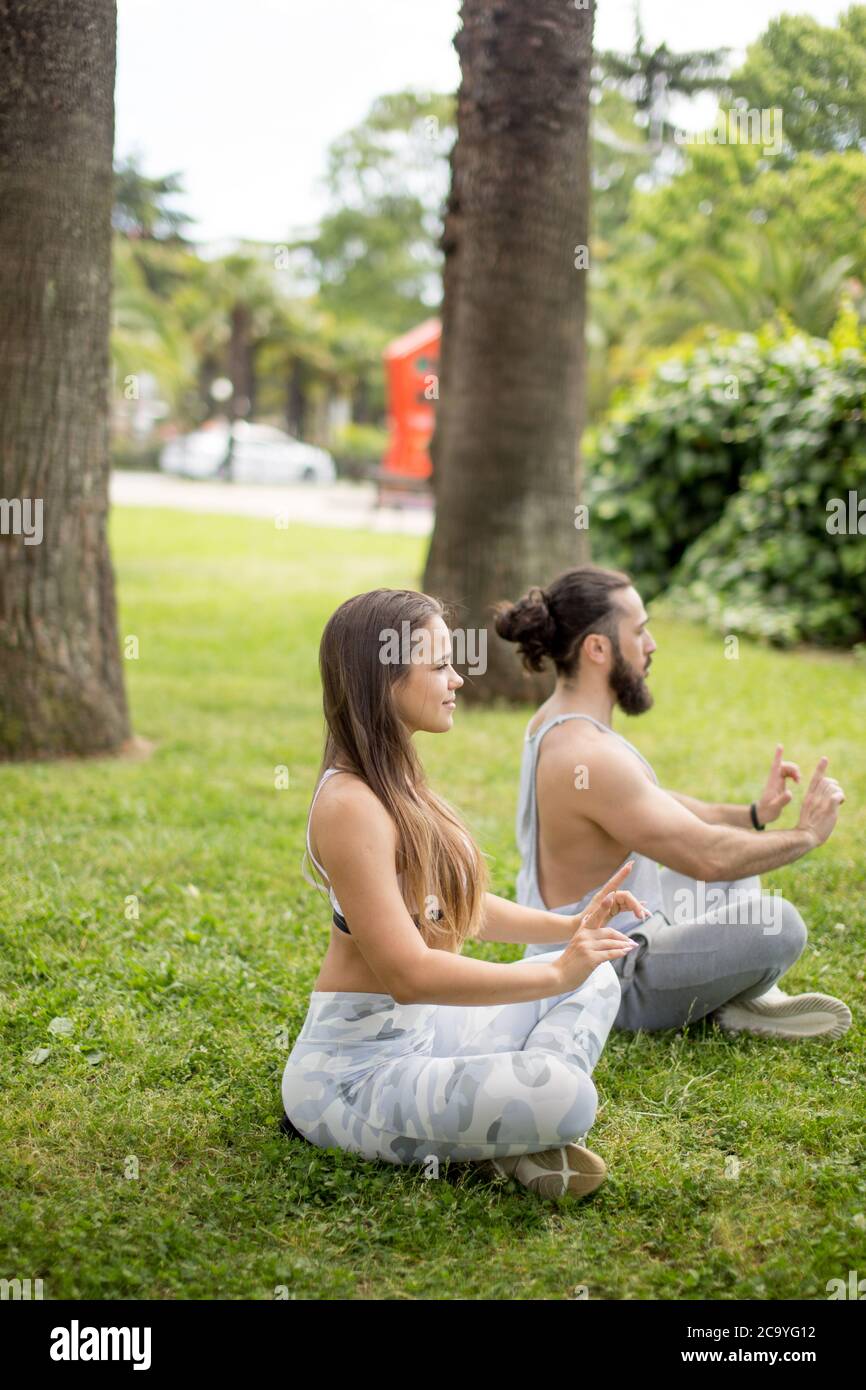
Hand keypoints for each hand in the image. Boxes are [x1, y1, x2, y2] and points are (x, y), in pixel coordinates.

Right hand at [550, 863, 649, 992]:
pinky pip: (610, 953)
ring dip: (624, 946)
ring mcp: (587, 947)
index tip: (613, 893)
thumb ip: (585, 934)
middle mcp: (584, 936)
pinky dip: (619, 953)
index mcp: (582, 931)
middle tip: (632, 942)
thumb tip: (589, 923)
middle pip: (609, 932)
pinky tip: (626, 952)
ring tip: (632, 947)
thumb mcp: (577, 944)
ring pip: (611, 943)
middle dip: (622, 937)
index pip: (596, 915)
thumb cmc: (570, 962)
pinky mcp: (590, 958)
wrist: (558, 975)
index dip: (605, 905)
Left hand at [756, 743, 800, 824]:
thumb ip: (782, 801)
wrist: (762, 814)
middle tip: (798, 779)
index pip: (775, 766)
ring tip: (799, 781)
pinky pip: (788, 774)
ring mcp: (777, 781)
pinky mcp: (780, 785)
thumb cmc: (767, 811)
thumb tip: (790, 793)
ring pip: (787, 769)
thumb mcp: (775, 808)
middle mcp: (775, 779)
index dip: (778, 756)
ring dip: (795, 771)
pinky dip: (794, 775)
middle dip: (793, 768)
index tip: (780, 746)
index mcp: (773, 782)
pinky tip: (797, 781)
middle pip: (784, 766)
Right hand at [796, 756, 844, 846]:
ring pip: (833, 788)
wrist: (806, 837)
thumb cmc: (809, 826)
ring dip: (839, 792)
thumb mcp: (809, 810)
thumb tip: (828, 796)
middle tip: (837, 796)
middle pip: (827, 782)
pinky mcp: (828, 810)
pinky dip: (841, 796)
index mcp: (809, 797)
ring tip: (839, 802)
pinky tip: (841, 802)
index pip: (816, 779)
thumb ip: (817, 801)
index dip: (821, 768)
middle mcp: (815, 798)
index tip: (825, 759)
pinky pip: (836, 796)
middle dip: (835, 785)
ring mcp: (821, 803)